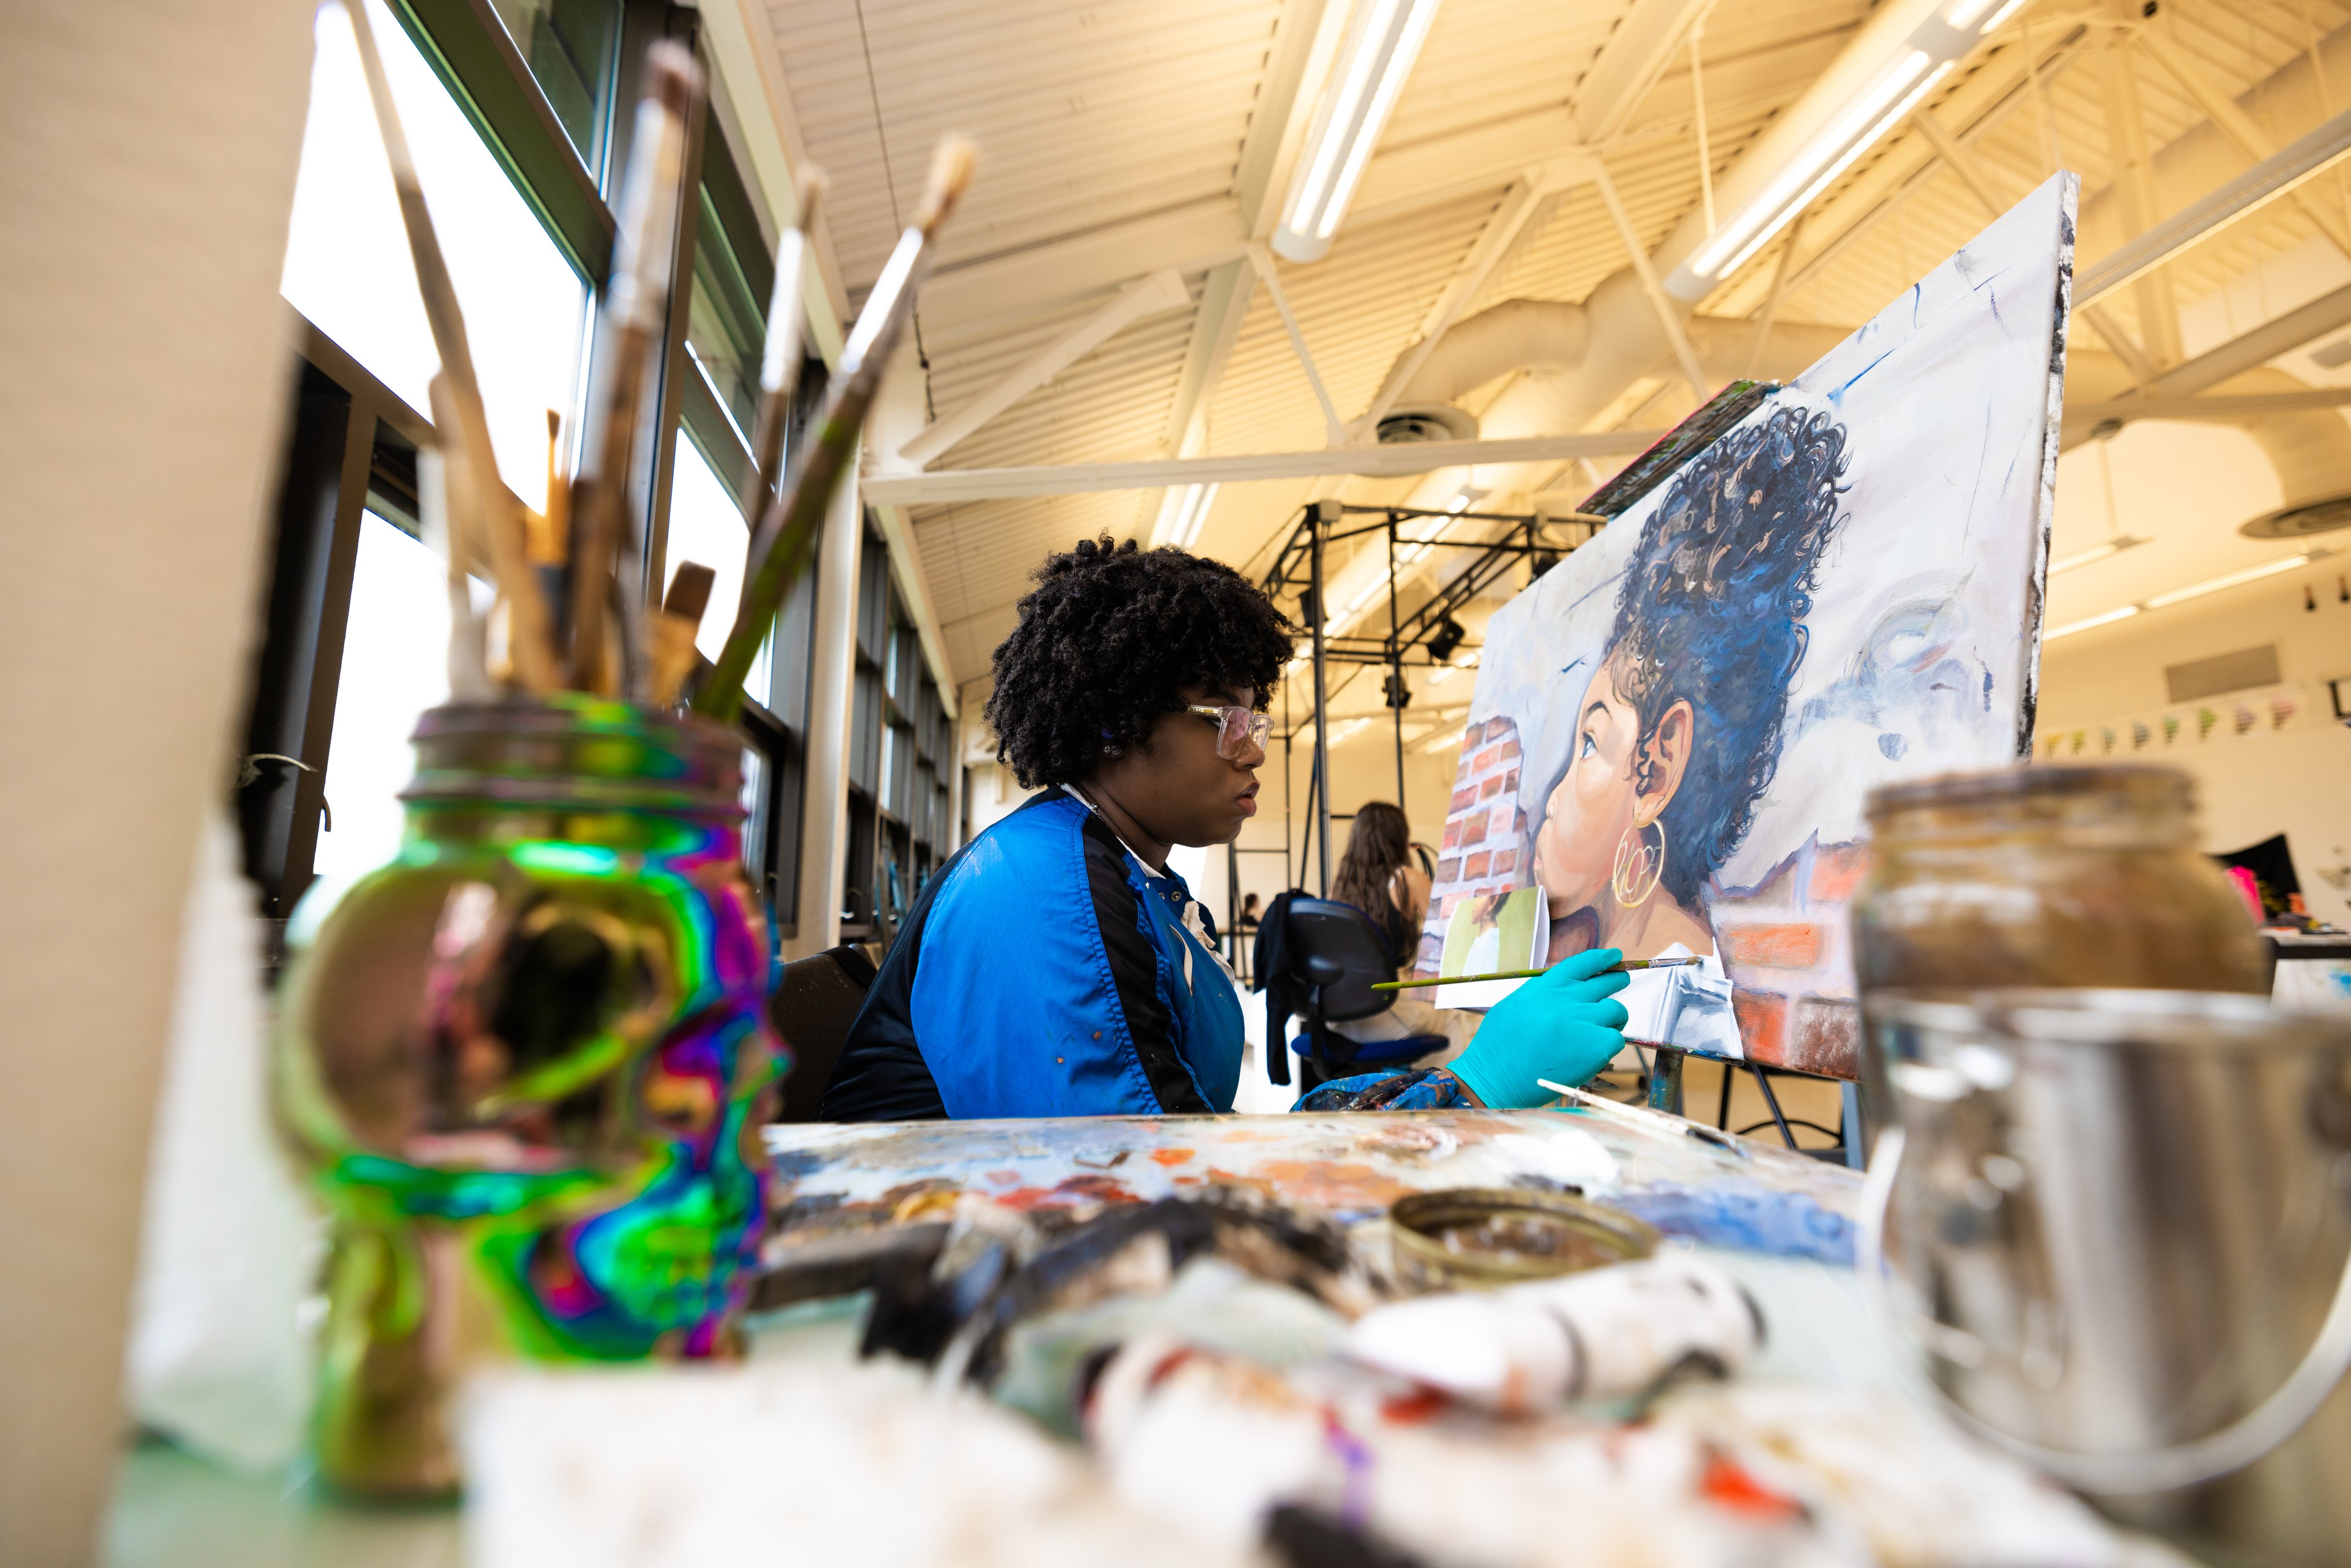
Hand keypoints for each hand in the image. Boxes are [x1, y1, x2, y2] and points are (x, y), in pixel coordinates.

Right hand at [1447, 947, 1629, 1108]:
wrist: (1496, 1078)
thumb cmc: (1498, 1045)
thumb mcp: (1516, 1004)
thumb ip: (1543, 994)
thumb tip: (1565, 992)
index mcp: (1546, 987)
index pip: (1583, 963)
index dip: (1603, 958)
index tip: (1615, 956)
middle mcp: (1567, 999)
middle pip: (1606, 983)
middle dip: (1617, 981)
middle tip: (1621, 981)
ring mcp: (1583, 1022)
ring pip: (1616, 1011)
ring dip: (1613, 1019)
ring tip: (1605, 1028)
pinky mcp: (1595, 1047)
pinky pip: (1616, 1038)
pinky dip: (1610, 1044)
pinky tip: (1596, 1052)